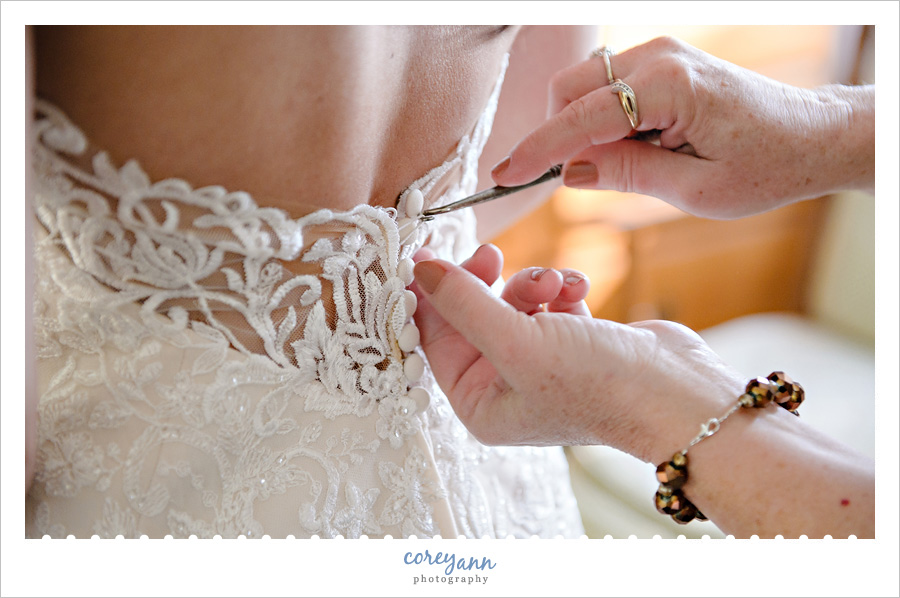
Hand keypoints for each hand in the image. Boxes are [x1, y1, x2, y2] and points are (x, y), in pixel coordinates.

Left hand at [411, 244, 744, 463]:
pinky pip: (548, 300)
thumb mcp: (518, 341)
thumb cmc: (598, 383)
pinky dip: (561, 288)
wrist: (679, 392)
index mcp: (480, 403)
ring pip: (512, 301)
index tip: (424, 252)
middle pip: (472, 315)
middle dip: (486, 283)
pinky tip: (579, 289)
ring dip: (532, 282)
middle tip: (490, 254)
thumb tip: (418, 270)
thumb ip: (463, 304)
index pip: (434, 340)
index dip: (428, 296)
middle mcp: (505, 386)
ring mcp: (540, 362)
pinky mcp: (573, 340)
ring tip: (556, 284)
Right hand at [491, 36, 874, 218]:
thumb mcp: (694, 191)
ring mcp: (659, 54)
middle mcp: (659, 57)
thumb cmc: (765, 167)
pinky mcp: (661, 63)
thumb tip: (567, 173)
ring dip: (580, 128)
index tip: (503, 177)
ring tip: (622, 165)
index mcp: (670, 86)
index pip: (581, 119)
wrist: (810, 136)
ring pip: (583, 85)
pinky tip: (632, 146)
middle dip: (558, 136)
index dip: (537, 151)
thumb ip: (626, 174)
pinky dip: (600, 119)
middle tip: (581, 181)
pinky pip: (606, 87)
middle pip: (570, 89)